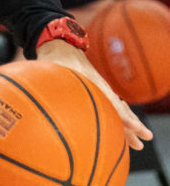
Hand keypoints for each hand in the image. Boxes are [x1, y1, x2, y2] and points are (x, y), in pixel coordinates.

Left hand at [36, 39, 151, 149]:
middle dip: (131, 123)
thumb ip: (47, 81)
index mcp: (90, 79)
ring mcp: (100, 87)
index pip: (109, 99)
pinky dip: (120, 117)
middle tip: (145, 137)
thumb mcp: (51, 68)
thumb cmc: (54, 57)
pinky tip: (123, 130)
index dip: (121, 113)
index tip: (133, 126)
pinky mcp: (97, 88)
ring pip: (117, 107)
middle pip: (118, 106)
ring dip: (128, 124)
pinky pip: (112, 105)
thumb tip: (39, 91)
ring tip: (139, 143)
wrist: (60, 43)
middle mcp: (99, 84)